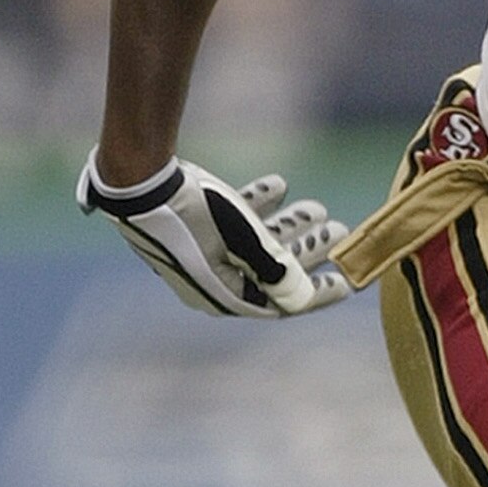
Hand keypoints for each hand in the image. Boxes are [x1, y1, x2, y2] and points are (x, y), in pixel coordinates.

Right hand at [78, 153, 351, 316]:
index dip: (316, 293)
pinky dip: (257, 205)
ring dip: (288, 225)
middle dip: (307, 251)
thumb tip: (304, 299)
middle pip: (273, 270)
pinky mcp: (194, 225)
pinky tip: (279, 185)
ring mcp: (203, 252)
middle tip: (338, 231)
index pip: (282, 303)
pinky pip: (233, 220)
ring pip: (256, 242)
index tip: (346, 283)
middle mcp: (215, 280)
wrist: (142, 183)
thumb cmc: (197, 218)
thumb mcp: (245, 245)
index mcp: (226, 296)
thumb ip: (278, 272)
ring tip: (317, 207)